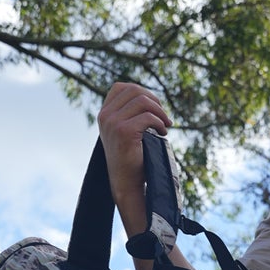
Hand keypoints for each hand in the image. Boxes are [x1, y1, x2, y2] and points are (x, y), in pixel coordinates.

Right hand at [98, 79, 170, 228]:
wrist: (127, 182)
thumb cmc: (131, 158)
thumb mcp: (125, 130)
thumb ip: (129, 113)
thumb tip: (149, 96)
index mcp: (104, 114)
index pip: (122, 87)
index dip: (142, 92)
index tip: (154, 107)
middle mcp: (105, 116)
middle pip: (135, 91)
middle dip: (155, 101)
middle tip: (164, 118)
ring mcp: (113, 123)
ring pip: (143, 102)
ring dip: (160, 113)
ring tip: (165, 126)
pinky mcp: (124, 132)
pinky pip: (149, 117)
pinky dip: (160, 123)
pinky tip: (162, 134)